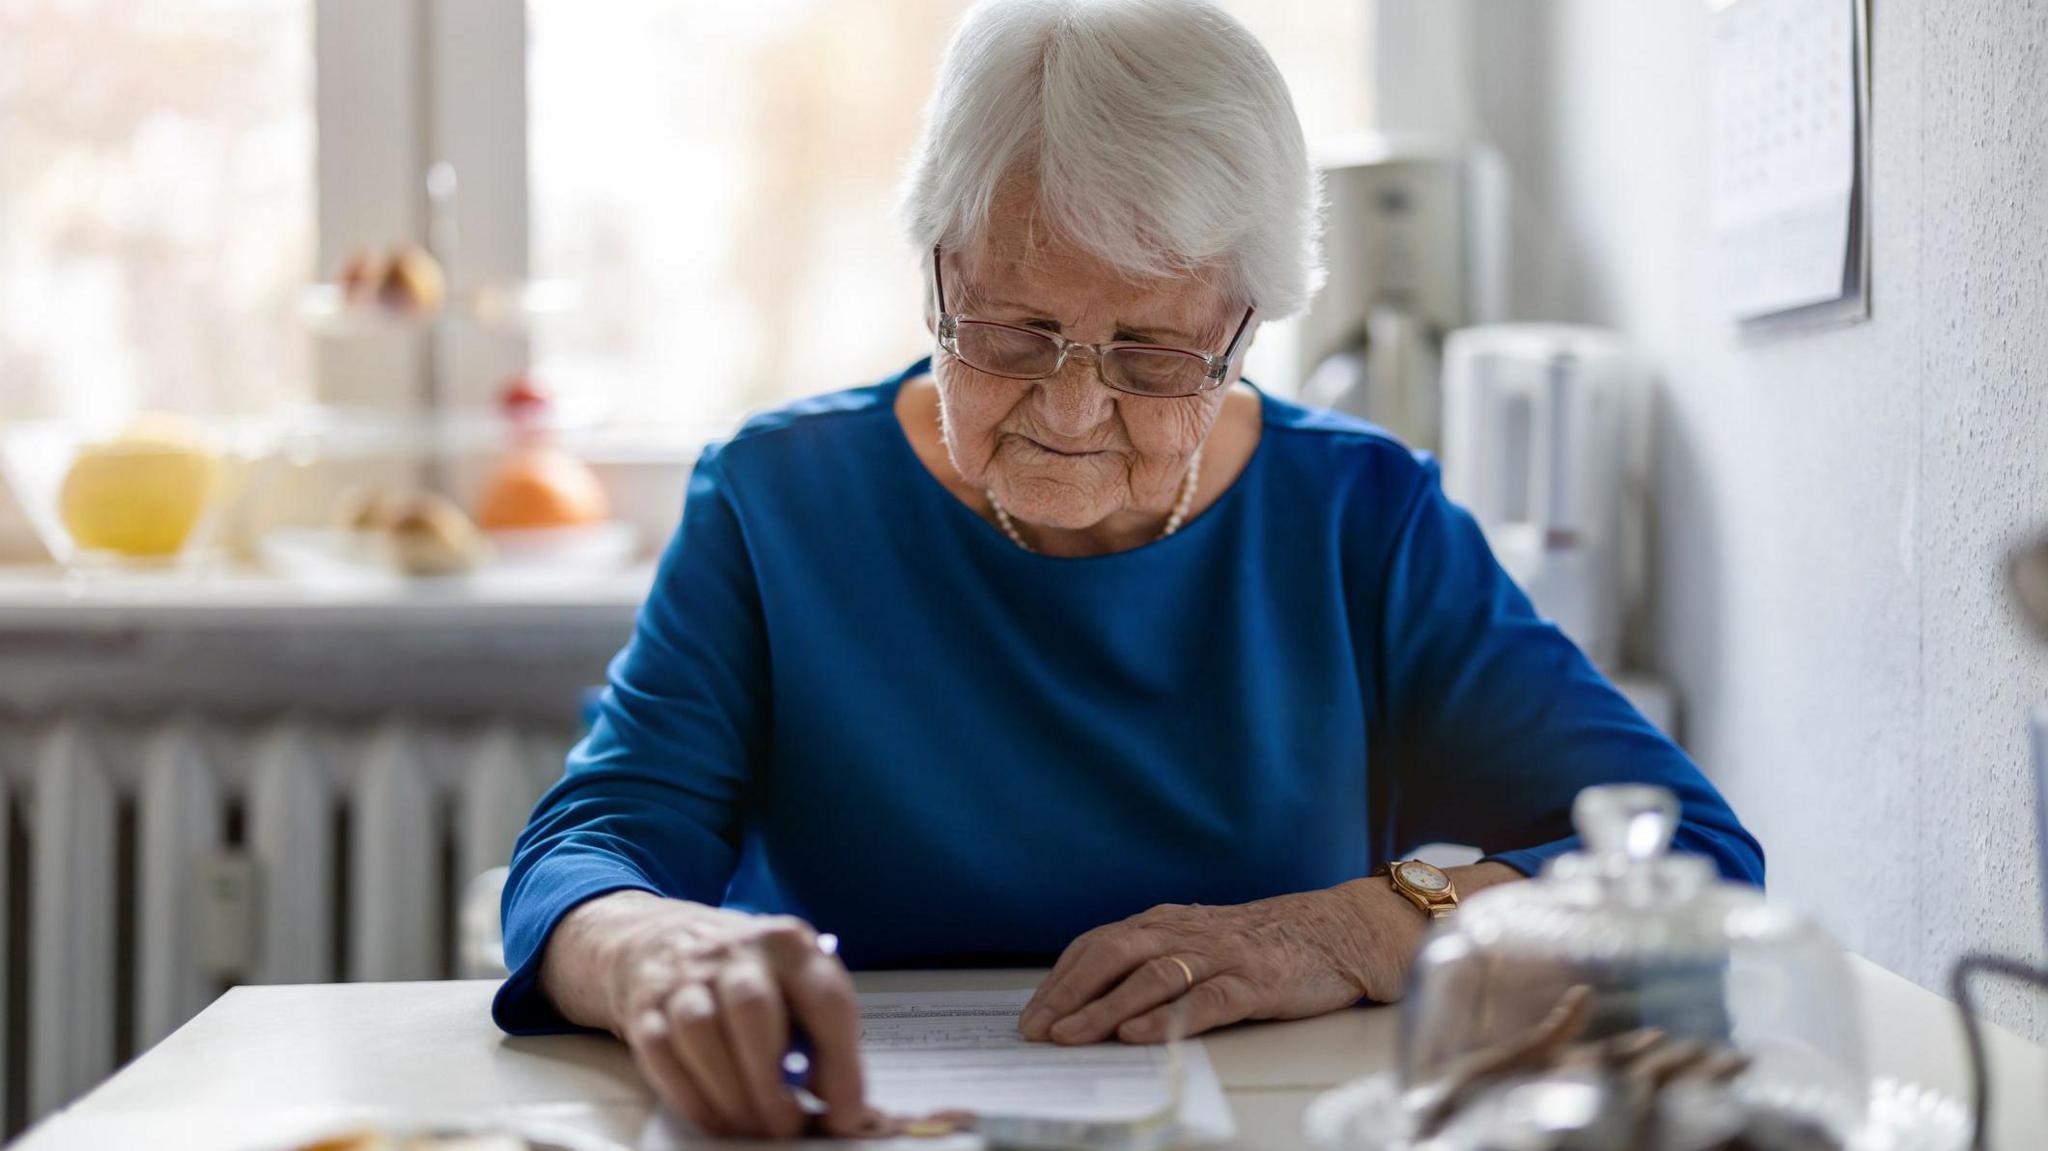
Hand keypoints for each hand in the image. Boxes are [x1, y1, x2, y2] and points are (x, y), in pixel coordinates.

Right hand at [540, 891, 876, 1138]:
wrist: (663, 941)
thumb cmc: (747, 975)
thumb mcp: (794, 985)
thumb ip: (818, 1036)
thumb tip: (841, 1107)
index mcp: (789, 945)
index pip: (825, 1000)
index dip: (841, 1064)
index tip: (847, 1114)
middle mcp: (736, 952)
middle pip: (753, 1009)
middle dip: (771, 1081)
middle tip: (788, 1127)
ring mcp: (685, 977)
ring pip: (701, 1032)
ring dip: (732, 1094)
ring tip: (754, 1128)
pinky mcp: (646, 1007)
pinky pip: (663, 1055)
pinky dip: (694, 1099)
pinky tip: (718, 1121)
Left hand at [1019, 871, 1514, 1046]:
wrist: (1339, 931)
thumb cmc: (1263, 944)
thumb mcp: (1198, 942)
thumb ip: (1152, 961)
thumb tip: (1092, 1000)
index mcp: (1165, 923)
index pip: (1097, 945)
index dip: (1060, 980)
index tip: (1031, 1014)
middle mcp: (1185, 933)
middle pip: (1113, 956)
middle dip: (1069, 994)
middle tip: (1038, 1030)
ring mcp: (1220, 956)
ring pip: (1150, 977)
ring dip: (1104, 1008)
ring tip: (1072, 1036)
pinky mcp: (1255, 981)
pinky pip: (1205, 999)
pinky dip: (1169, 1017)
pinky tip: (1140, 1034)